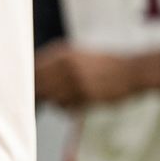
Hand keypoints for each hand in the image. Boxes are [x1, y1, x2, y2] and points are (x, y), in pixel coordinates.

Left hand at [34, 41, 159, 109]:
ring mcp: (76, 81)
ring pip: (51, 97)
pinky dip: (65, 107)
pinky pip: (65, 106)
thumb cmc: (104, 63)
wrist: (131, 71)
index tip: (28, 85)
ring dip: (54, 100)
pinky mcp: (86, 96)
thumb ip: (57, 61)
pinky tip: (75, 102)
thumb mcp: (79, 54)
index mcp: (63, 52)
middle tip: (40, 97)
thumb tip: (34, 73)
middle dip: (37, 92)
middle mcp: (67, 65)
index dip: (28, 78)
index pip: (34, 67)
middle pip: (38, 83)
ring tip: (66, 97)